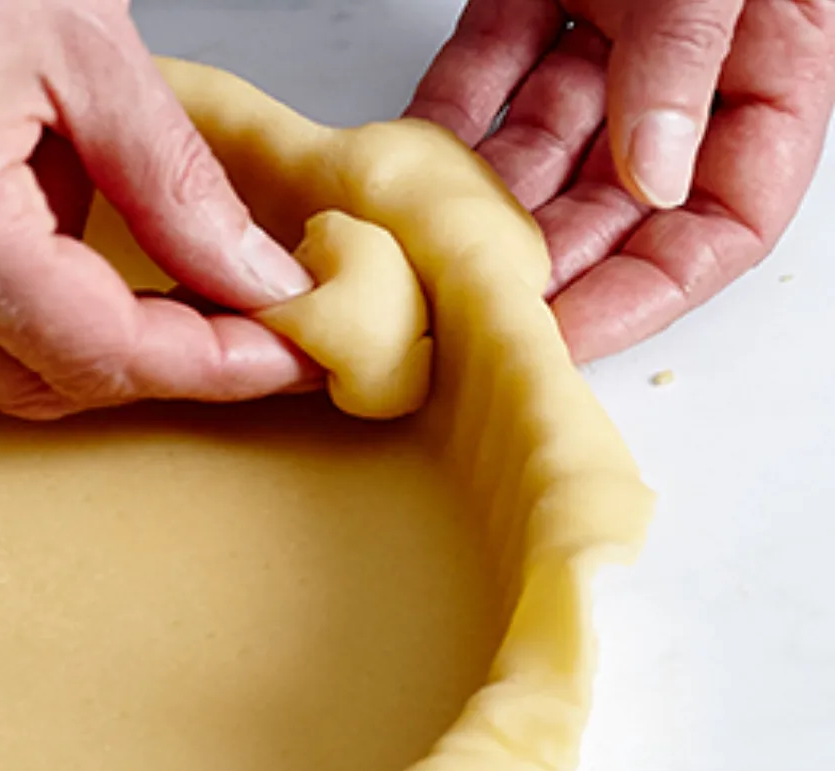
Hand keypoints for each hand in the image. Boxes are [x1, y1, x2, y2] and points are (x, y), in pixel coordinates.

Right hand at [0, 0, 316, 418]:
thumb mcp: (87, 45)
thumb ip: (174, 185)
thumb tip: (249, 279)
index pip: (91, 349)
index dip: (202, 363)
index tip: (280, 352)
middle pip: (30, 378)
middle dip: (141, 352)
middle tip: (234, 309)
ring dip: (67, 307)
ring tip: (100, 182)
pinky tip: (25, 170)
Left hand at [408, 0, 834, 359]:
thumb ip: (686, 56)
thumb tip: (654, 174)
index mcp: (777, 66)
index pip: (727, 220)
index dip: (647, 289)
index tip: (567, 333)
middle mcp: (689, 65)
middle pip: (618, 200)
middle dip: (547, 259)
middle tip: (473, 310)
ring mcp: (610, 28)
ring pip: (544, 143)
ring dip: (484, 201)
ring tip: (425, 253)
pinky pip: (487, 68)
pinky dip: (445, 117)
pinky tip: (401, 167)